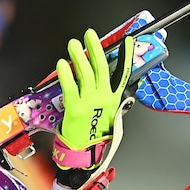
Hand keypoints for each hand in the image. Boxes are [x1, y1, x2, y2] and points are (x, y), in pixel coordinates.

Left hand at [53, 29, 133, 169]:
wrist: (85, 154)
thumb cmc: (94, 136)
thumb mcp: (109, 115)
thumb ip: (108, 98)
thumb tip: (105, 83)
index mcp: (114, 99)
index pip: (122, 73)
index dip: (125, 57)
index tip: (126, 42)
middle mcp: (103, 98)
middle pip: (101, 68)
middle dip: (96, 49)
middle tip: (89, 35)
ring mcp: (90, 102)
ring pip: (85, 74)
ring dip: (79, 57)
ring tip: (74, 44)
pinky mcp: (75, 108)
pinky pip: (70, 86)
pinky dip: (66, 74)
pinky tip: (62, 63)